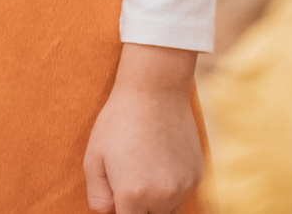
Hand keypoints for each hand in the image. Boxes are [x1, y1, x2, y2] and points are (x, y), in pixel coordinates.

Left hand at [82, 44, 201, 213]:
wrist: (156, 90)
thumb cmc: (118, 121)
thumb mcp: (94, 159)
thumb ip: (98, 197)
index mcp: (133, 195)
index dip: (121, 211)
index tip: (119, 197)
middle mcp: (163, 197)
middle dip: (138, 207)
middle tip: (129, 176)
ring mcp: (184, 187)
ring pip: (167, 209)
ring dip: (156, 199)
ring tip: (145, 164)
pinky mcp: (197, 175)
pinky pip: (182, 193)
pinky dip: (171, 185)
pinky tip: (161, 158)